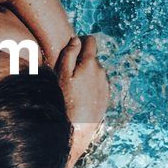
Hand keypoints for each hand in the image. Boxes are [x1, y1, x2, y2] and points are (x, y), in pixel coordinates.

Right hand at [55, 35, 110, 167]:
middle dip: (81, 61)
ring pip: (95, 72)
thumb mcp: (61, 74)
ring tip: (73, 88)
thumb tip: (76, 40)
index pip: (90, 41)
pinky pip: (98, 85)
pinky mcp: (105, 97)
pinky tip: (80, 97)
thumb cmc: (64, 100)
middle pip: (91, 58)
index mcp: (90, 63)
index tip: (72, 48)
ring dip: (86, 74)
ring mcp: (105, 85)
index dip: (80, 42)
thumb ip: (69, 53)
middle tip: (67, 73)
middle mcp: (101, 72)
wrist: (76, 128)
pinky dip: (90, 86)